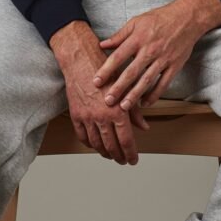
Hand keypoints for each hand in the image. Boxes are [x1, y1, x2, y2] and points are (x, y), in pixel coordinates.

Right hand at [53, 23, 149, 164]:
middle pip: (111, 146)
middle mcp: (102, 117)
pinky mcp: (76, 115)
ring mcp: (87, 117)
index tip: (133, 160)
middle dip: (119, 157)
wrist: (81, 60)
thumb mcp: (126, 87)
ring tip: (110, 155)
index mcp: (117, 111)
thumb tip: (144, 126)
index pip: (126, 141)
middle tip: (123, 160)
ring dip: (104, 152)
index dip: (130, 154)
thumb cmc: (106, 69)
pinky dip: (89, 144)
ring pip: (96, 144)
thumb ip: (135, 110)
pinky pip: (82, 136)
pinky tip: (94, 144)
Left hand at [92, 0, 201, 110]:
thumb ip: (119, 35)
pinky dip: (154, 95)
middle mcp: (150, 50)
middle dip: (118, 88)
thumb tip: (102, 45)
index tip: (97, 81)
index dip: (106, 70)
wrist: (186, 18)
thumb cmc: (160, 18)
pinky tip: (145, 103)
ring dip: (134, 95)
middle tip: (108, 100)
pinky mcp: (174, 66)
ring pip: (147, 80)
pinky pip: (163, 84)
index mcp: (138, 38)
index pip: (118, 56)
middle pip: (131, 72)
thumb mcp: (137, 21)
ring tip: (124, 106)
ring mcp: (163, 59)